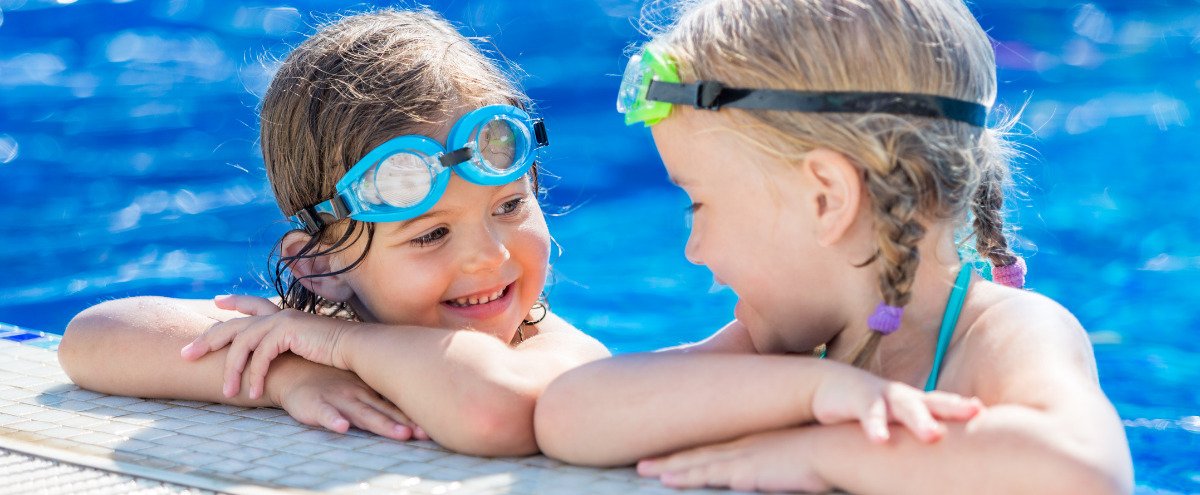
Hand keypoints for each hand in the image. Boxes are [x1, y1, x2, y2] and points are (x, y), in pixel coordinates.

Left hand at [181, 295, 351, 399]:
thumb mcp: (308, 348)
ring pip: (242, 343)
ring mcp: (281, 321)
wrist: (358, 349)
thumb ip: (293, 348)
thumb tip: (284, 357)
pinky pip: (260, 355)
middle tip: (186, 354)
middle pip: (233, 324)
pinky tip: (251, 393)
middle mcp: (278, 315)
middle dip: (207, 339)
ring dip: (232, 370)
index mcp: (284, 316)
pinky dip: (253, 376)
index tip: (217, 302)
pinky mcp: (286, 332)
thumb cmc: (337, 354)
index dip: (234, 302)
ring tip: (226, 393)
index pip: (253, 305)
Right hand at [269, 358, 422, 440]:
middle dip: (404, 423)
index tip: (431, 427)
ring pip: (361, 414)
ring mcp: (337, 399)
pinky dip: (333, 420)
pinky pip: (325, 413)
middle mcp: (357, 396)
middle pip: (384, 412)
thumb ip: (378, 398)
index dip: (411, 417)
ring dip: (381, 423)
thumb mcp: (357, 386)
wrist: (293, 370)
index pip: (394, 406)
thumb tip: (407, 404)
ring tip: (400, 434)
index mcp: (368, 393)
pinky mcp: (314, 404)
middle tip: (423, 433)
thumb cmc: (331, 382)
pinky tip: (342, 427)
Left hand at [638, 428, 829, 491]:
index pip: (715, 448)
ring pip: (696, 463)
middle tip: (641, 463)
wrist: (837, 446)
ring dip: (669, 468)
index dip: (691, 453)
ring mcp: (742, 457)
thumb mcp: (801, 456)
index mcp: (755, 442)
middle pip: (698, 453)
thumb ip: (786, 463)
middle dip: (669, 459)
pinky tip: (667, 479)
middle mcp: (743, 446)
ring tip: (644, 470)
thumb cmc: (828, 452)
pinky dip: (685, 476)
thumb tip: (784, 469)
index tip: (669, 456)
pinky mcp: (744, 470)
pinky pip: (707, 474)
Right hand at [812, 363, 982, 442]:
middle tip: (976, 412)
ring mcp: (882, 397)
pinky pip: (869, 414)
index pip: (944, 403)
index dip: (963, 406)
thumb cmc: (870, 408)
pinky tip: (880, 440)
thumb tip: (941, 455)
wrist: (829, 385)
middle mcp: (903, 398)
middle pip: (933, 401)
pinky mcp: (859, 400)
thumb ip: (917, 430)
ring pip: (904, 406)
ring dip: (920, 419)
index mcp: (915, 403)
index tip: (984, 410)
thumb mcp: (895, 417)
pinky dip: (875, 426)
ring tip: (933, 435)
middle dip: (954, 407)